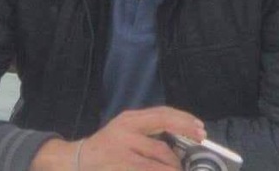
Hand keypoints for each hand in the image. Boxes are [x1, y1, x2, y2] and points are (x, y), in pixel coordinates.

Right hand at [80, 106, 205, 170]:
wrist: (77, 161)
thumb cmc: (105, 148)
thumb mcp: (124, 132)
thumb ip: (147, 132)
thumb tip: (179, 139)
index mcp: (130, 118)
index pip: (161, 113)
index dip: (183, 119)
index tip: (199, 126)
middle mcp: (127, 128)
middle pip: (163, 127)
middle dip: (185, 132)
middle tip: (201, 139)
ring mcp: (124, 147)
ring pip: (160, 153)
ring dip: (175, 164)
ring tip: (179, 169)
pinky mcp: (122, 164)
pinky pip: (150, 168)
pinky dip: (163, 169)